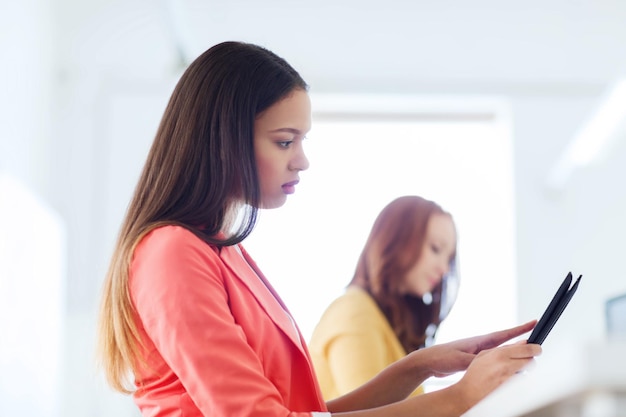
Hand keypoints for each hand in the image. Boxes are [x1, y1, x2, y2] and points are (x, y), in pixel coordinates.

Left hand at [410, 320, 536, 377]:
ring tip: (529, 350)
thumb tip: (494, 361)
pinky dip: (504, 360)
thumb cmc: (442, 358)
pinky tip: (508, 364)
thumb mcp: (460, 360)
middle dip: (522, 338)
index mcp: (479, 342)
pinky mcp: (474, 360)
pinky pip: (494, 360)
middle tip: (539, 336)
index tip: (534, 322)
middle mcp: (481, 345)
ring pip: (501, 351)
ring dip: (515, 350)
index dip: (520, 329)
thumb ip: (477, 361)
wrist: (428, 362)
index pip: (504, 334)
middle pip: (506, 341)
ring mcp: (478, 352)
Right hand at [454, 340, 540, 408]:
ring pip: (527, 371)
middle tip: (525, 358)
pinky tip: (508, 377)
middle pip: (531, 360)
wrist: (470, 392)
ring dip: (524, 368)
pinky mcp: (512, 388)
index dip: (535, 348)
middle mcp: (506, 366)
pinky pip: (521, 380)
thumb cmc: (475, 374)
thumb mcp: (485, 354)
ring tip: (513, 369)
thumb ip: (504, 348)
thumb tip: (520, 344)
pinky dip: (518, 377)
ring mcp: (510, 378)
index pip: (527, 349)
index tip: (536, 347)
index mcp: (500, 354)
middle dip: (530, 358)